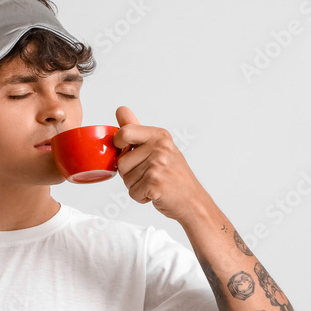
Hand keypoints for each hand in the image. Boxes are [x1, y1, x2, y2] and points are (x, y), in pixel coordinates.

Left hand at [113, 106, 201, 221]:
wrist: (193, 200)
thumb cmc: (174, 175)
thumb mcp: (159, 147)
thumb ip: (136, 131)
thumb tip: (121, 110)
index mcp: (159, 136)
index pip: (124, 132)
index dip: (118, 144)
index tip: (126, 150)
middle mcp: (160, 147)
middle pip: (121, 161)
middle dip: (129, 173)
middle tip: (149, 174)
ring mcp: (158, 165)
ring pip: (126, 179)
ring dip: (136, 186)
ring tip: (154, 184)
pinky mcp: (154, 183)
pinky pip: (132, 192)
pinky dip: (141, 197)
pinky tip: (155, 193)